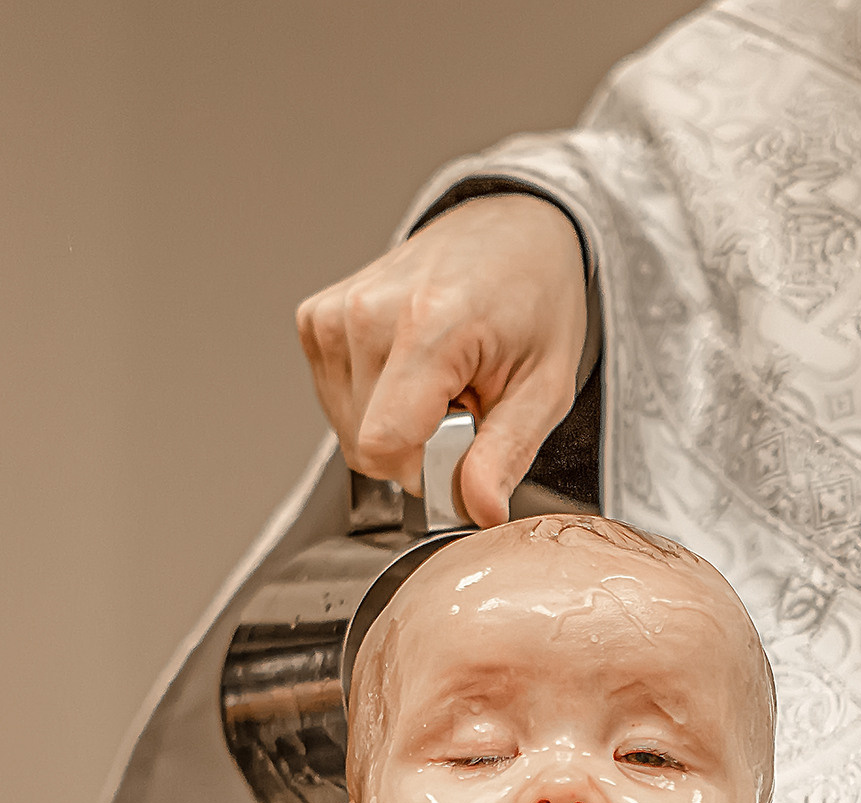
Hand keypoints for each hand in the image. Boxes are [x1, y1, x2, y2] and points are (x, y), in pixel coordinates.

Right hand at [296, 192, 587, 526]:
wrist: (508, 230)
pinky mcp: (316, 317)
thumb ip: (506, 454)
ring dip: (394, 421)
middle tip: (461, 399)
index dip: (423, 470)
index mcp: (429, 326)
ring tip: (438, 377)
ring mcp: (334, 313)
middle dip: (416, 445)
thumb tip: (478, 513)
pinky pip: (334, 399)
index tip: (463, 438)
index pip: (383, 446)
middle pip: (365, 446)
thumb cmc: (532, 299)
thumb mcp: (544, 386)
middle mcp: (368, 313)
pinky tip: (409, 365)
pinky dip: (372, 398)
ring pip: (346, 429)